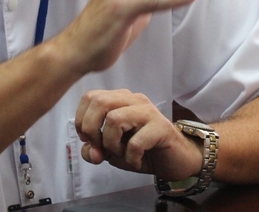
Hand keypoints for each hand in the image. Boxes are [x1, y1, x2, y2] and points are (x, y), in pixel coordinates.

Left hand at [75, 89, 202, 180]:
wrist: (176, 160)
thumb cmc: (142, 151)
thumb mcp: (111, 151)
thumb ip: (94, 149)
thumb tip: (90, 151)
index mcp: (120, 99)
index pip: (90, 97)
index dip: (82, 121)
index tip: (89, 141)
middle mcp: (133, 99)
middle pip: (99, 102)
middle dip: (91, 129)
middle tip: (101, 148)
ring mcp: (148, 111)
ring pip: (114, 119)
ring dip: (112, 144)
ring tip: (122, 154)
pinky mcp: (161, 127)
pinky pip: (135, 142)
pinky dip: (131, 157)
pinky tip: (137, 161)